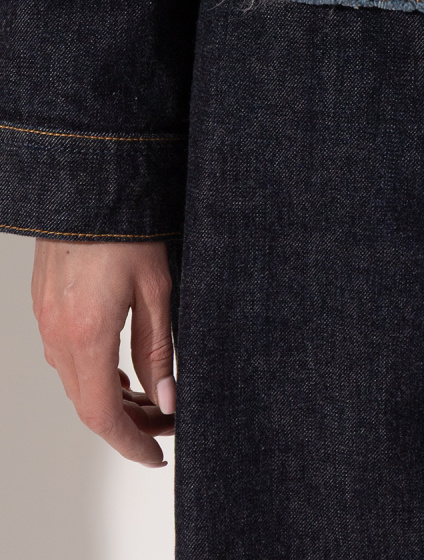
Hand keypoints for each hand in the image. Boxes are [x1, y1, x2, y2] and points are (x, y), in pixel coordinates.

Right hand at [31, 240, 175, 466]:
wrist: (90, 178)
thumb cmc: (129, 225)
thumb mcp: (157, 288)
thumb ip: (159, 349)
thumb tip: (169, 399)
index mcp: (87, 334)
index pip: (102, 414)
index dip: (130, 442)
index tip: (156, 454)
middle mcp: (57, 333)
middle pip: (87, 404)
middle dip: (128, 424)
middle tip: (166, 424)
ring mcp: (46, 320)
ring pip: (74, 383)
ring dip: (109, 400)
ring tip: (150, 400)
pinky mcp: (45, 305)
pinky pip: (64, 358)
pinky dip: (92, 375)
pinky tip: (118, 370)